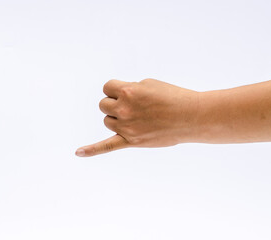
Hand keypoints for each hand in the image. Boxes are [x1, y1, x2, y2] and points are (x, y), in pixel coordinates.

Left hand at [75, 78, 199, 156]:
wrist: (191, 117)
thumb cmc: (173, 97)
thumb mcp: (149, 84)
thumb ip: (130, 90)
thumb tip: (119, 99)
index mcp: (127, 92)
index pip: (107, 87)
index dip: (117, 89)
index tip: (130, 92)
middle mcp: (124, 109)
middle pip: (104, 105)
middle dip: (116, 103)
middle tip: (135, 107)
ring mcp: (127, 127)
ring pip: (107, 121)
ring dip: (116, 118)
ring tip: (136, 118)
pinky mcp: (132, 141)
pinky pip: (107, 146)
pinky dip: (92, 149)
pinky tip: (78, 153)